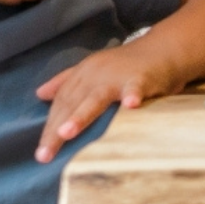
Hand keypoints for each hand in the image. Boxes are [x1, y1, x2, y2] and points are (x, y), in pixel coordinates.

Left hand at [33, 46, 181, 163]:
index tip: (41, 153)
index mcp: (83, 74)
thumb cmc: (128, 66)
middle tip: (44, 155)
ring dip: (81, 115)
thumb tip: (40, 94)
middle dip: (56, 129)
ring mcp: (118, 76)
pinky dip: (132, 94)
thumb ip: (67, 81)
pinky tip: (130, 106)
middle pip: (71, 104)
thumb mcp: (94, 70)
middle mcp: (95, 74)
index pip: (61, 103)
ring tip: (66, 133)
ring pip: (96, 97)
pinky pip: (135, 87)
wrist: (164, 48)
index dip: (49, 127)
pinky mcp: (141, 78)